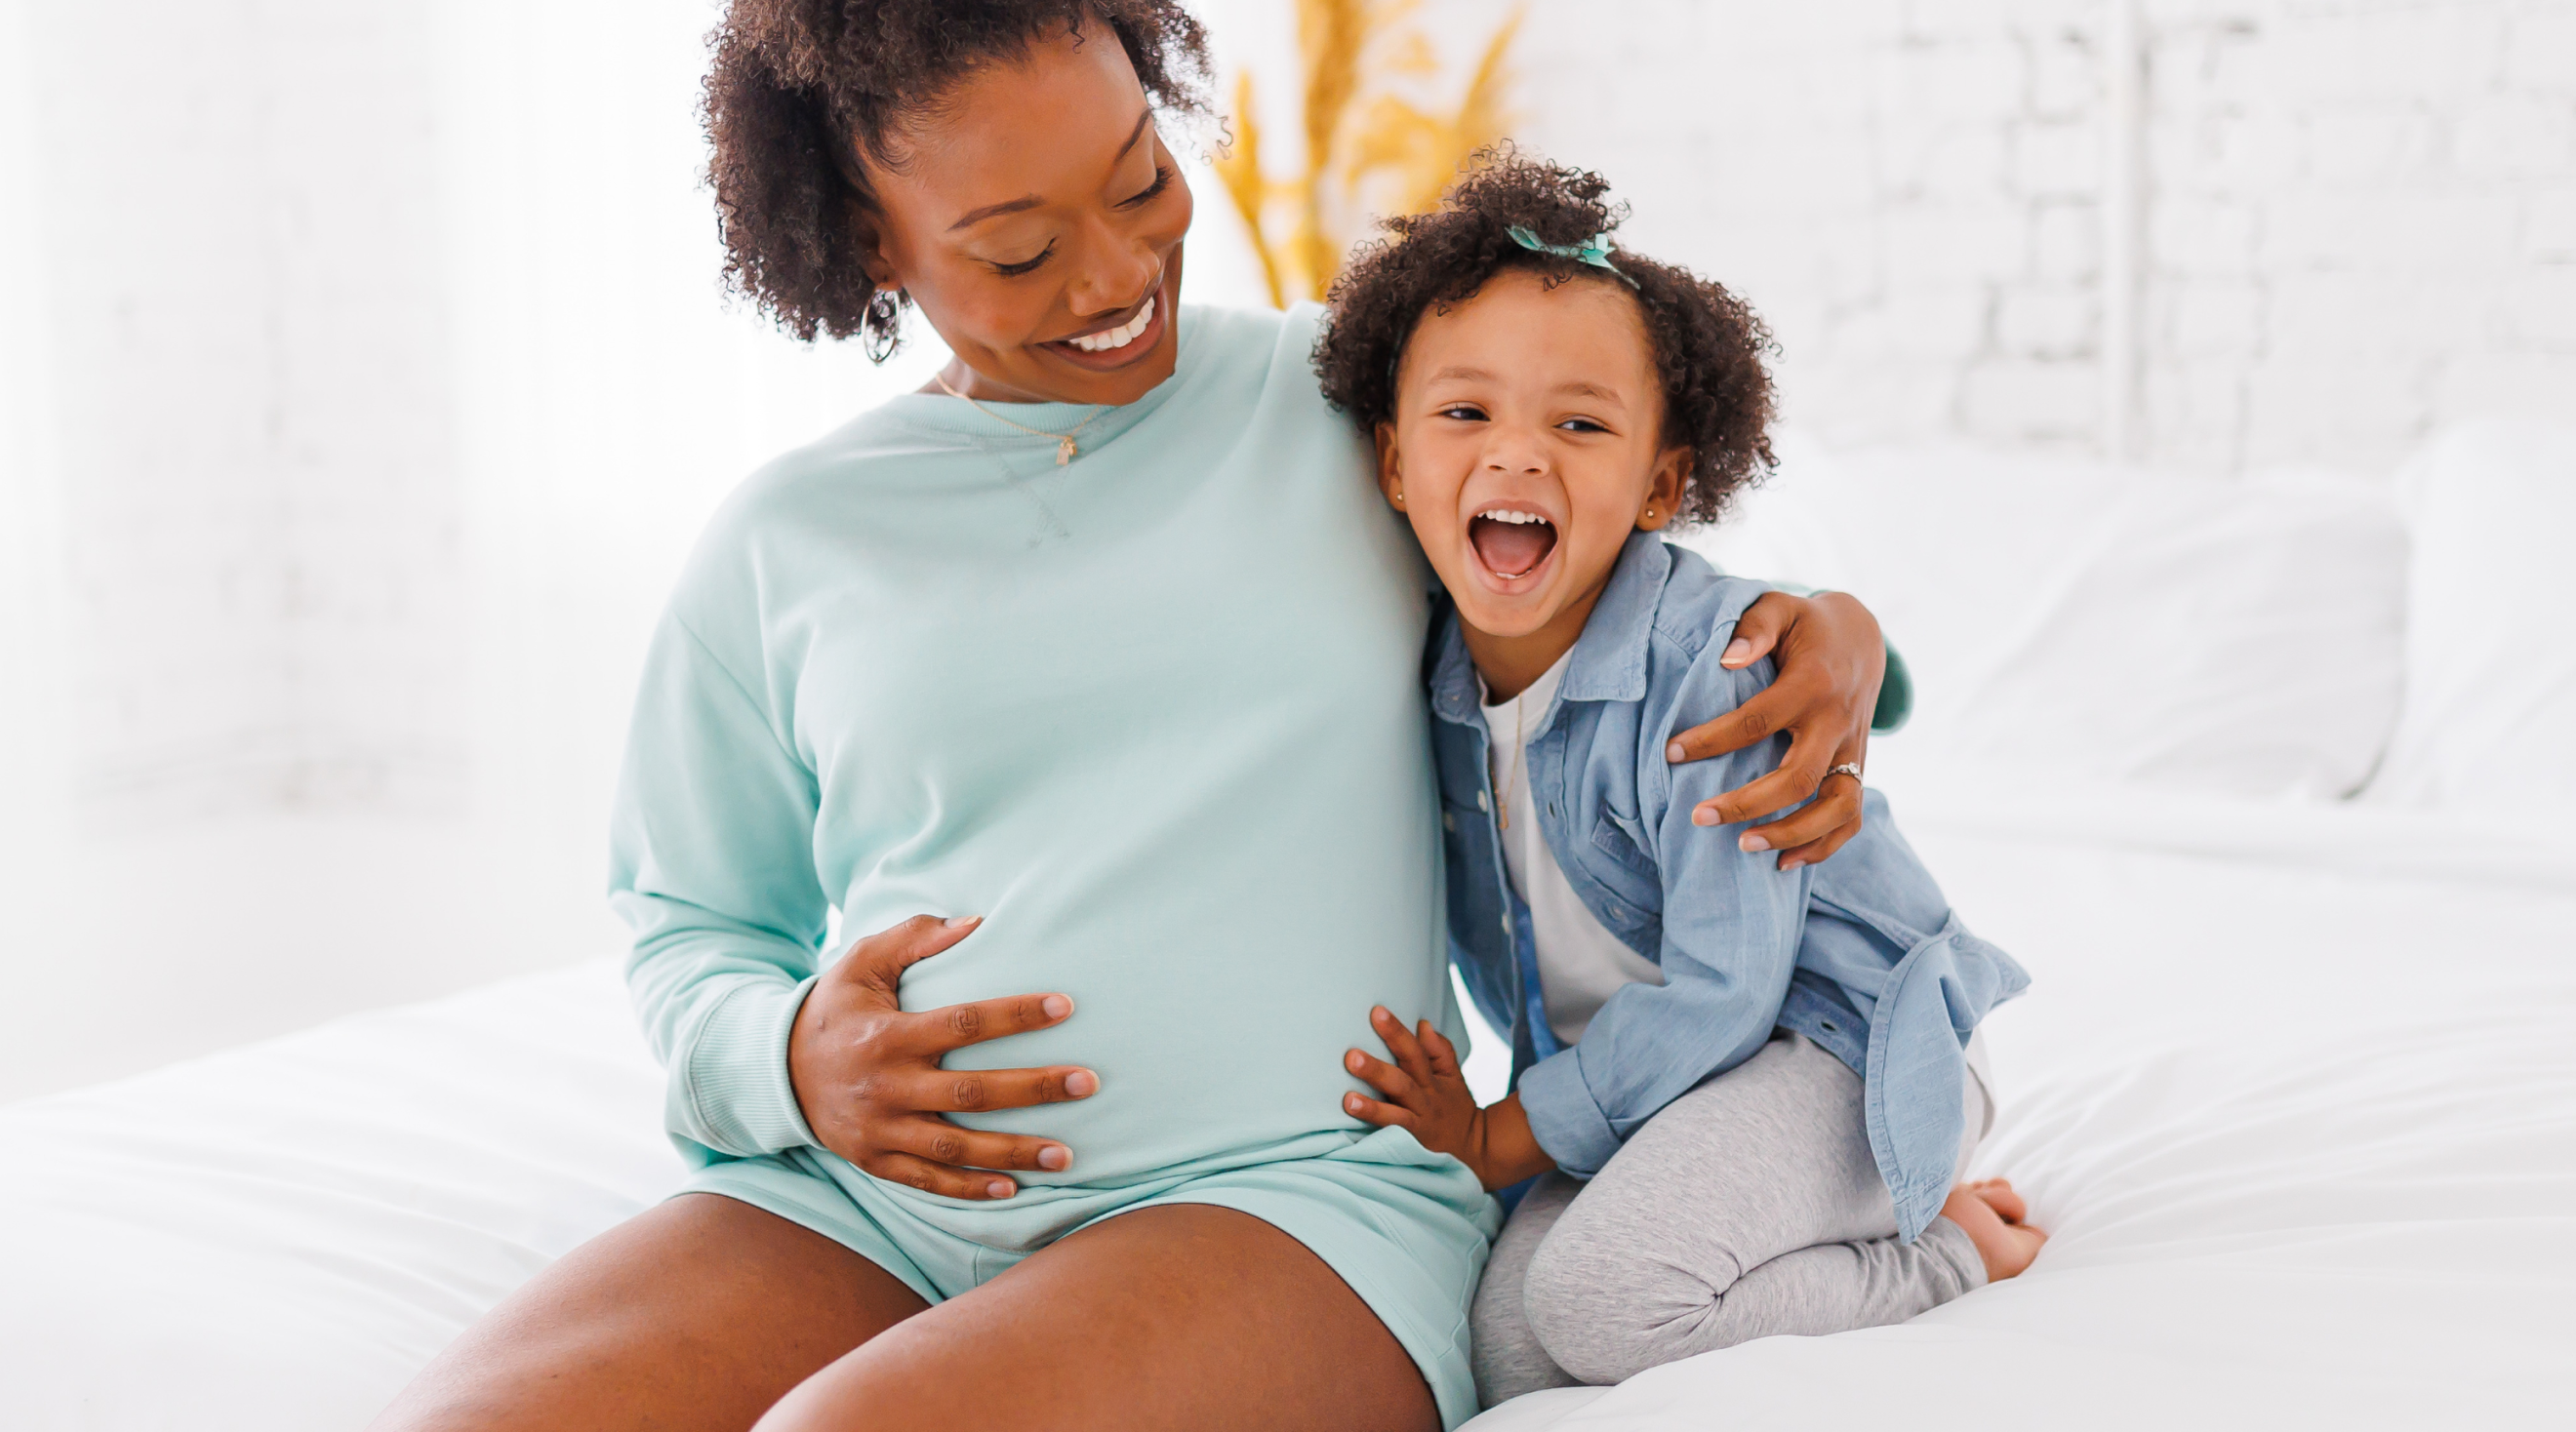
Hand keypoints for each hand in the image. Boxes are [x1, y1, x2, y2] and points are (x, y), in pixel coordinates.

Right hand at [788, 914, 1097, 1200]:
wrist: (775, 1071)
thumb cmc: (835, 1008)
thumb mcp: (862, 962)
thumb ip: (916, 938)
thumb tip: (976, 921)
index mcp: (888, 1034)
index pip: (962, 1023)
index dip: (1014, 1015)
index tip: (1065, 1007)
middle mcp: (886, 1086)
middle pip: (970, 1093)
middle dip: (1033, 1088)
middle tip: (1088, 1083)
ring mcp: (881, 1130)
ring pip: (955, 1149)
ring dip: (1013, 1152)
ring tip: (1066, 1155)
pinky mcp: (875, 1160)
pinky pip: (928, 1182)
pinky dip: (969, 1190)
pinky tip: (1014, 1189)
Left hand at [1341, 1006, 1552, 1190]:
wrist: (1478, 1153)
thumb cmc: (1456, 1111)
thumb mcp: (1454, 1079)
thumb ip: (1440, 1052)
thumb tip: (1423, 1025)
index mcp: (1434, 1080)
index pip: (1416, 1050)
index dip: (1398, 1032)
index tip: (1376, 1012)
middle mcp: (1427, 1099)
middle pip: (1403, 1078)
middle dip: (1377, 1068)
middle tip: (1351, 1055)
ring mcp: (1421, 1123)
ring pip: (1397, 1109)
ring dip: (1373, 1102)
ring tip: (1347, 1099)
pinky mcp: (1414, 1145)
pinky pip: (1396, 1135)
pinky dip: (1376, 1126)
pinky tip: (1354, 1118)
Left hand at [1664, 589, 1883, 869]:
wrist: (1862, 637)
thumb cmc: (1804, 625)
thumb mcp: (1779, 607)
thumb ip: (1753, 627)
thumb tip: (1726, 659)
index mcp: (1813, 683)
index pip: (1759, 720)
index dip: (1712, 740)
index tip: (1671, 753)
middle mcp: (1838, 722)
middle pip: (1799, 777)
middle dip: (1748, 803)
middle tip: (1698, 816)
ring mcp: (1854, 750)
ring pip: (1836, 808)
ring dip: (1791, 834)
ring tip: (1742, 846)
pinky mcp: (1860, 768)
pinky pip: (1852, 818)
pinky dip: (1823, 846)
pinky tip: (1784, 863)